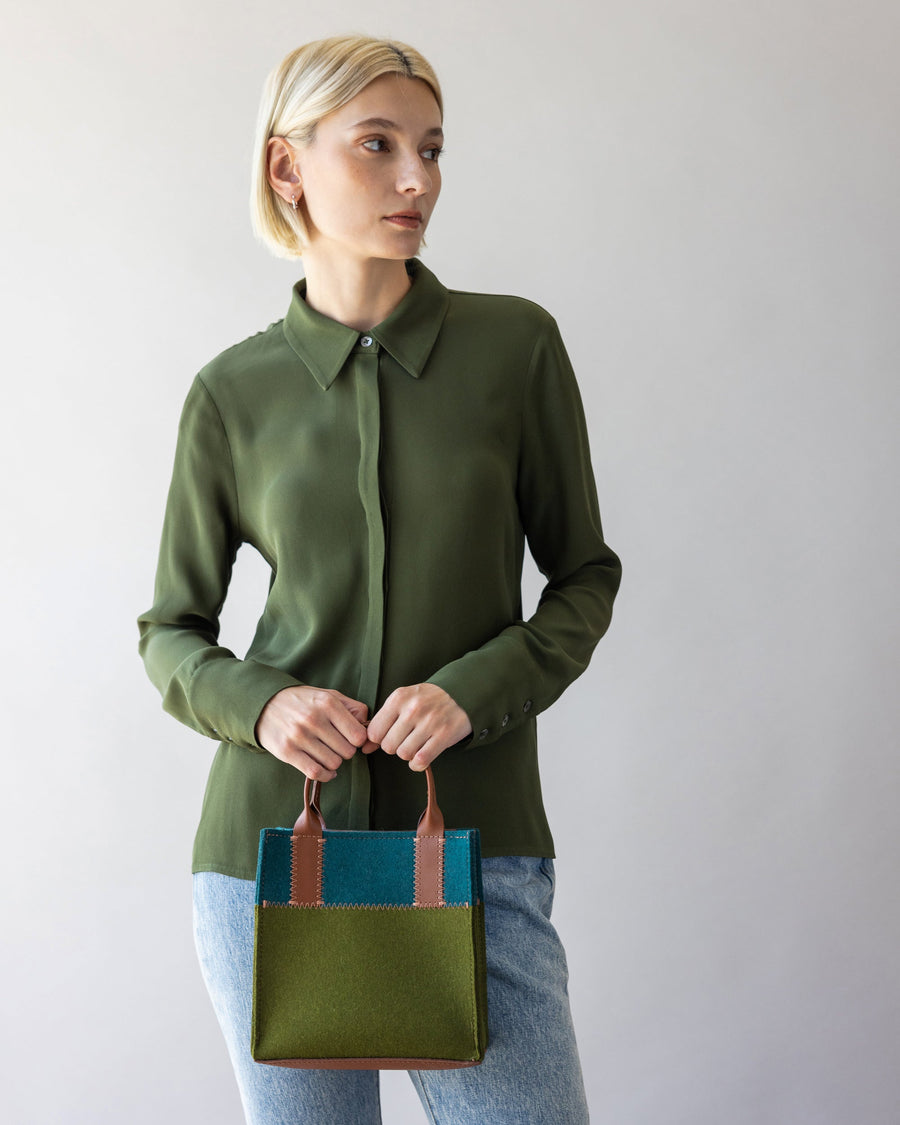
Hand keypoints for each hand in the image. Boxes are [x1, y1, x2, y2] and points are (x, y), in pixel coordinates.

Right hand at [254, 686, 375, 780]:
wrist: (265, 704)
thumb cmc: (303, 702)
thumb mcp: (328, 695)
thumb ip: (352, 707)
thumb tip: (368, 725)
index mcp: (327, 703)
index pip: (358, 735)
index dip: (358, 740)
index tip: (351, 739)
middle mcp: (314, 719)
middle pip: (347, 751)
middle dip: (346, 751)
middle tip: (337, 746)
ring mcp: (299, 736)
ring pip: (334, 763)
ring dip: (334, 762)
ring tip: (328, 754)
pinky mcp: (287, 752)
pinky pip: (315, 772)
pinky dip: (325, 775)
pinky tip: (325, 769)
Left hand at [366, 684, 472, 770]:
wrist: (461, 694)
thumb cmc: (427, 699)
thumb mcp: (403, 701)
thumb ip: (383, 722)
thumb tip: (365, 747)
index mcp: (399, 698)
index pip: (374, 732)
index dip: (379, 739)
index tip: (389, 735)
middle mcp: (413, 709)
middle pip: (388, 746)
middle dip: (395, 747)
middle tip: (405, 739)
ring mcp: (429, 722)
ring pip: (404, 754)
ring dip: (408, 754)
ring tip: (416, 743)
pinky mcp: (444, 735)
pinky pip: (421, 760)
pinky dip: (418, 763)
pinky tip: (422, 754)